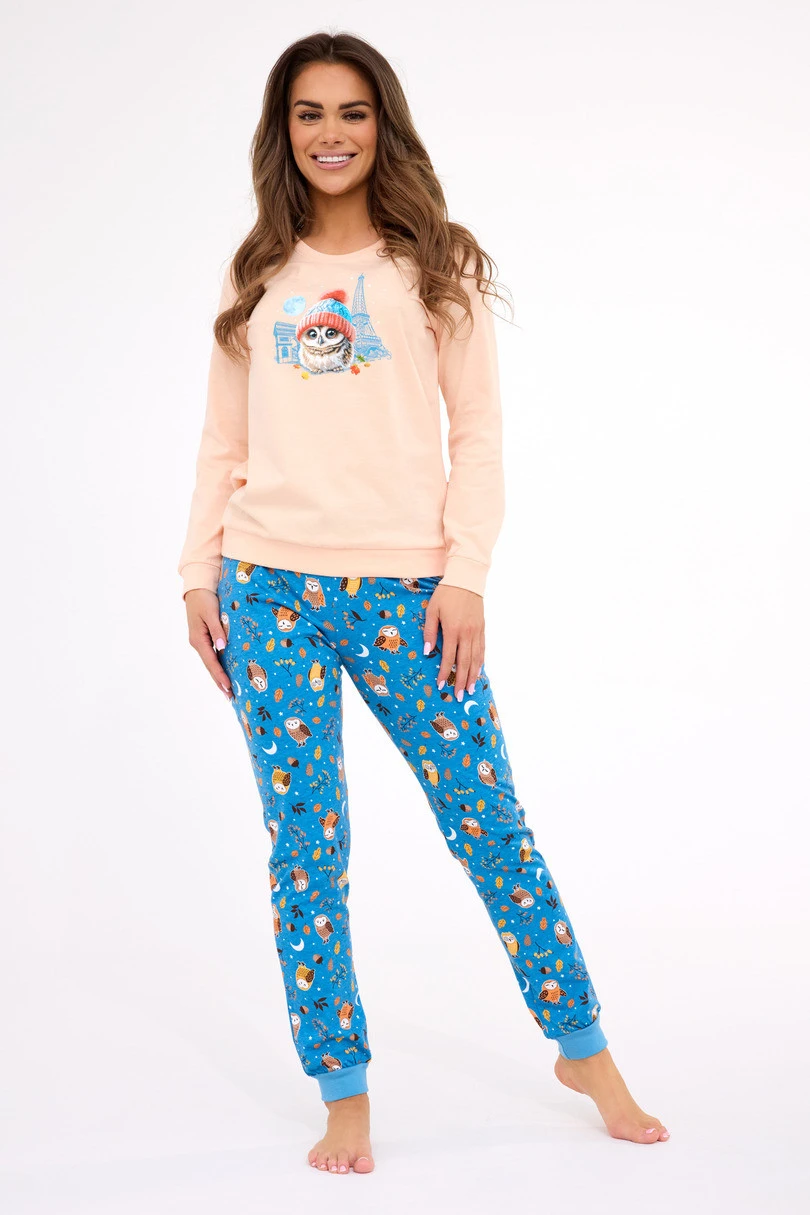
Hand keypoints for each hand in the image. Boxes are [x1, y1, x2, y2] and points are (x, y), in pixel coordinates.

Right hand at [184, 588, 232, 699]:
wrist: (197, 588)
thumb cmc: (205, 599)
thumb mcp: (211, 613)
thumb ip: (218, 630)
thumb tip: (223, 647)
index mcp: (198, 639)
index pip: (211, 661)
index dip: (220, 675)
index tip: (228, 686)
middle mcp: (198, 643)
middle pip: (210, 666)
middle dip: (220, 681)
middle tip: (230, 696)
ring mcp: (201, 641)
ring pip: (211, 662)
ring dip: (219, 676)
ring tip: (228, 690)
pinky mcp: (205, 638)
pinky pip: (212, 655)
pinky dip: (218, 665)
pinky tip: (225, 671)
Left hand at [423, 583, 484, 699]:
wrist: (466, 580)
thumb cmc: (445, 595)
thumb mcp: (432, 611)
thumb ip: (430, 632)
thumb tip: (428, 652)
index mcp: (453, 630)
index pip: (449, 657)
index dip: (444, 673)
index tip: (441, 685)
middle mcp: (467, 633)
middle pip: (464, 662)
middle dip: (461, 681)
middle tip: (459, 696)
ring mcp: (477, 631)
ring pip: (476, 658)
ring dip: (473, 675)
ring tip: (470, 689)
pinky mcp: (482, 628)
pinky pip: (482, 649)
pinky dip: (480, 662)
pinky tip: (478, 670)